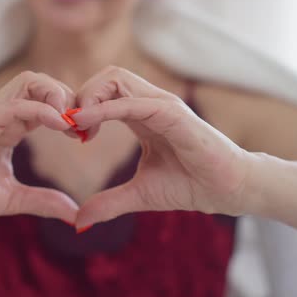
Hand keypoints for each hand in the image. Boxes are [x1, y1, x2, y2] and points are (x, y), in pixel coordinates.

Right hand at [0, 72, 78, 221]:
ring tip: (71, 121)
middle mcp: (2, 113)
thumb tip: (75, 214)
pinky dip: (43, 110)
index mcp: (11, 126)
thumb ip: (44, 201)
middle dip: (67, 96)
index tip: (85, 135)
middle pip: (41, 82)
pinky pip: (16, 104)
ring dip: (56, 95)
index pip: (46, 100)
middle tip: (82, 124)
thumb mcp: (14, 199)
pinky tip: (61, 126)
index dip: (70, 112)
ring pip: (30, 81)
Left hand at [72, 67, 251, 227]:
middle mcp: (149, 103)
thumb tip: (79, 220)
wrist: (227, 191)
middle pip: (106, 76)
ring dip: (87, 97)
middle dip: (80, 95)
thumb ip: (109, 202)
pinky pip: (132, 102)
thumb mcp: (139, 194)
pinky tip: (84, 125)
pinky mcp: (172, 114)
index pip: (103, 92)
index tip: (70, 134)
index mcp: (141, 115)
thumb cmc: (190, 185)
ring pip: (115, 78)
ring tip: (75, 125)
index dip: (81, 107)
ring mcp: (162, 105)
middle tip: (69, 127)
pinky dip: (103, 109)